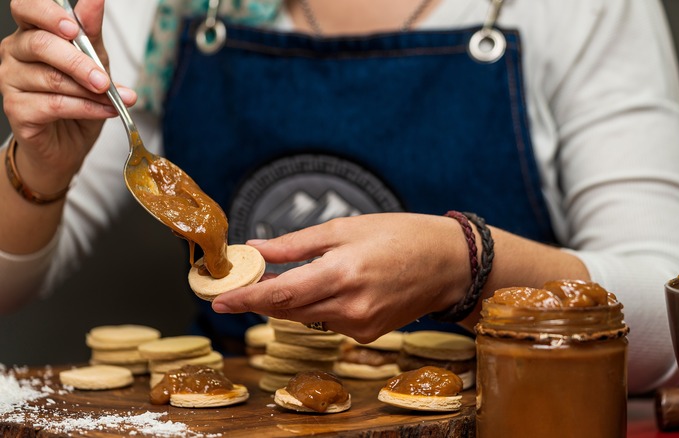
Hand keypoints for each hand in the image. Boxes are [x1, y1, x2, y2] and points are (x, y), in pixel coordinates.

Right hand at [0, 0, 135, 191]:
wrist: (69, 143)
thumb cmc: (80, 98)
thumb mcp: (94, 63)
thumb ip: (92, 34)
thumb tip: (96, 0)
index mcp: (31, 34)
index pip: (26, 8)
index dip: (48, 14)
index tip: (75, 28)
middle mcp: (14, 53)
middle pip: (40, 45)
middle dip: (80, 62)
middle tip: (104, 80)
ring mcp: (10, 81)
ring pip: (51, 79)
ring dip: (89, 92)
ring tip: (114, 100)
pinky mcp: (16, 109)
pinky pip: (54, 104)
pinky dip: (86, 108)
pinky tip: (105, 111)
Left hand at [212, 213, 471, 342]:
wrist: (448, 264)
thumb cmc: (402, 236)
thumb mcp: (346, 228)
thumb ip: (297, 244)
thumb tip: (257, 249)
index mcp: (342, 272)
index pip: (281, 294)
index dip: (246, 299)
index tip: (220, 301)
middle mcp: (350, 306)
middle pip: (288, 310)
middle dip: (262, 299)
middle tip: (243, 283)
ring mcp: (360, 325)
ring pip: (307, 317)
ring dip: (291, 301)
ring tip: (287, 278)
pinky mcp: (368, 334)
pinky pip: (329, 322)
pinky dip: (319, 306)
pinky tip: (332, 287)